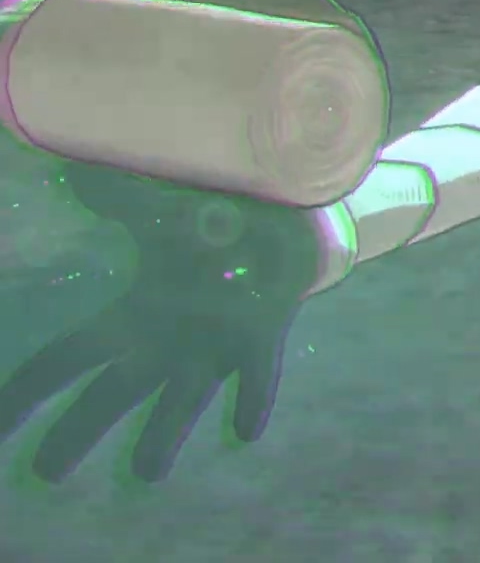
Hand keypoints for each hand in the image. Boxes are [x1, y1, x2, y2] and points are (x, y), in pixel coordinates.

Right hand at [0, 164, 318, 481]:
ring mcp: (213, 348)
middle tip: (48, 472)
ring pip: (182, 400)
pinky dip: (252, 400)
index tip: (0, 431)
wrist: (285, 220)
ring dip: (167, 434)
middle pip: (112, 396)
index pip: (68, 359)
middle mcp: (167, 344)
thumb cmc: (215, 223)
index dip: (31, 392)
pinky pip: (256, 375)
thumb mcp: (159, 212)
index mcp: (133, 318)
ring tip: (148, 472)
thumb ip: (119, 201)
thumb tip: (75, 173)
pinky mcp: (261, 339)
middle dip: (79, 432)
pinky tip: (245, 429)